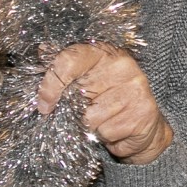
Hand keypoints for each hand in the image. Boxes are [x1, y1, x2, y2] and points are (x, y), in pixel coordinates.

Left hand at [37, 44, 173, 164]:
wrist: (145, 126)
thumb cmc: (108, 100)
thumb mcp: (87, 79)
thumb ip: (66, 66)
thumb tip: (41, 50)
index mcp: (104, 53)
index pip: (69, 60)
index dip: (51, 84)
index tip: (44, 105)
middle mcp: (122, 66)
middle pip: (77, 96)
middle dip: (75, 110)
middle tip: (88, 110)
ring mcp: (135, 89)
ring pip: (91, 118)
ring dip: (91, 126)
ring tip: (105, 120)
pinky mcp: (142, 112)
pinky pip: (106, 131)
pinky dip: (106, 136)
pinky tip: (116, 128)